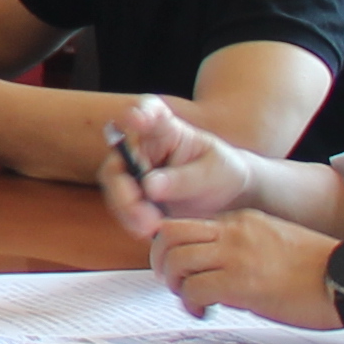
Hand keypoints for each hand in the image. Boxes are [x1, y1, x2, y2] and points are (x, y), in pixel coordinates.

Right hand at [99, 94, 267, 238]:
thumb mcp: (213, 173)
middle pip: (118, 162)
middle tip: (144, 216)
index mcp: (167, 129)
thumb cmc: (223, 173)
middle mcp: (143, 147)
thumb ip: (184, 178)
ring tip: (150, 229)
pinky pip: (122, 208)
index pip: (149, 112)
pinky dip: (132, 222)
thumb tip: (149, 187)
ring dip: (127, 211)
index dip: (139, 114)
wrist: (229, 198)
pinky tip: (150, 232)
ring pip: (115, 188)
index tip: (136, 119)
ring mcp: (135, 171)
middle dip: (124, 191)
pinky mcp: (134, 195)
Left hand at [143, 204, 343, 329]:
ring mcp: (236, 256)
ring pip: (176, 261)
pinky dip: (190, 304)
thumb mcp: (274, 244)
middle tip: (171, 282)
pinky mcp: (241, 283)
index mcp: (242, 220)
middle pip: (169, 235)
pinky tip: (203, 312)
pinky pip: (194, 289)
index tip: (179, 267)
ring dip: (174, 284)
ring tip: (189, 300)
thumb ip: (240, 250)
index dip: (173, 247)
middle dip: (161, 261)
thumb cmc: (320, 271)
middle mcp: (234, 232)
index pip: (187, 223)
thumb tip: (213, 274)